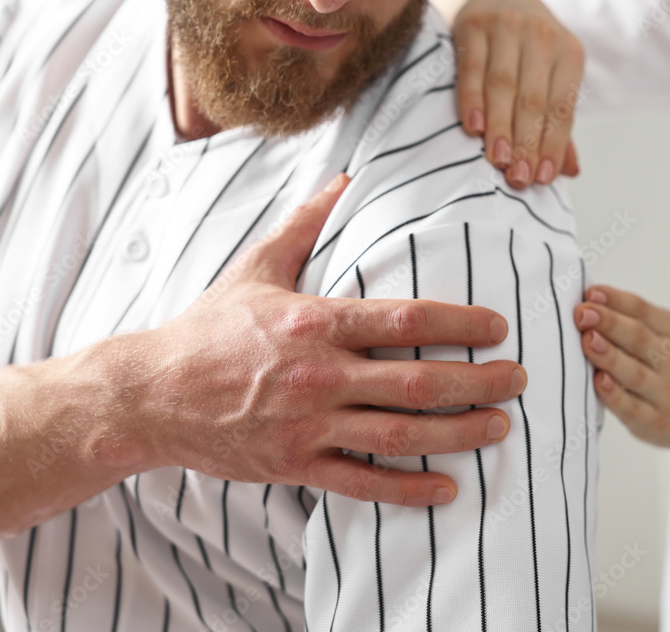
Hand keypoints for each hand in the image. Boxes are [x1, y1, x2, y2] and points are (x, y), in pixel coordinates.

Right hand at [141, 174, 523, 506]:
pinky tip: (446, 488)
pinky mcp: (294, 464)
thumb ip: (304, 224)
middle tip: (518, 379)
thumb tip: (344, 179)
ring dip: (458, 434)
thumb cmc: (208, 328)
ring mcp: (307, 425)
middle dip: (478, 382)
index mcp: (315, 322)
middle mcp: (318, 375)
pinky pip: (361, 483)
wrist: (151, 395)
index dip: (461, 323)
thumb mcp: (255, 266)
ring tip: (499, 427)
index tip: (498, 327)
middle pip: (416, 382)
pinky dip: (406, 489)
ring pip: (399, 436)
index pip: (405, 319)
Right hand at [432, 0, 583, 187]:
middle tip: (518, 177)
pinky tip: (473, 128)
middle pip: (533, 99)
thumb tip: (569, 171)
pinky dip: (472, 100)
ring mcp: (507, 27)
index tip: (541, 178)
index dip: (552, 144)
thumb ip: (555, 124)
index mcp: (568, 53)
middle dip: (526, 143)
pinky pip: (472, 68)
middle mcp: (542, 36)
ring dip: (501, 127)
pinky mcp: (473, 25)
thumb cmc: (524, 49)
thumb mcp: (548, 77)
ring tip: (498, 160)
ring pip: (504, 85)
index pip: (561, 107)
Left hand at [573, 285, 669, 449]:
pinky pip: (632, 408)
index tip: (591, 293)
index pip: (643, 312)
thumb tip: (592, 300)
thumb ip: (636, 318)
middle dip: (609, 323)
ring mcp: (663, 393)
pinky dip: (615, 395)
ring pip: (634, 373)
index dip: (616, 300)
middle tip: (583, 313)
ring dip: (609, 356)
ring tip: (588, 340)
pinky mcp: (653, 421)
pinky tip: (599, 381)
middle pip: (638, 339)